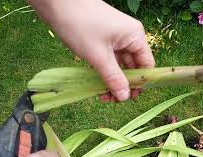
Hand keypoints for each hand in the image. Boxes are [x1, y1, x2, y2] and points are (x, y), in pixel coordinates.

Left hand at [28, 0, 154, 100]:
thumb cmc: (80, 25)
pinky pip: (110, 59)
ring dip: (113, 80)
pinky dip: (105, 72)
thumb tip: (125, 97)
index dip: (140, 83)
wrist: (56, 2)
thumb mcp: (98, 56)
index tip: (129, 98)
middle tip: (112, 100)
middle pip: (133, 66)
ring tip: (102, 96)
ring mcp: (116, 37)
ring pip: (120, 64)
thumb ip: (114, 78)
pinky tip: (97, 84)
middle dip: (123, 84)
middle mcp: (129, 36)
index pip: (146, 65)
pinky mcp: (104, 39)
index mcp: (135, 37)